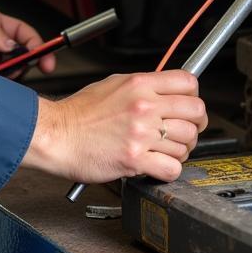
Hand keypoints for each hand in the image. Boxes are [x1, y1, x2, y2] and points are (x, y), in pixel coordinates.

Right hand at [21, 71, 207, 183]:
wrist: (56, 135)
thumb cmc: (78, 114)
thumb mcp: (112, 85)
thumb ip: (142, 87)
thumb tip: (166, 91)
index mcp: (139, 84)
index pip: (188, 83)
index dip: (194, 96)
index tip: (189, 106)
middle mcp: (144, 106)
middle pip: (196, 112)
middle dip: (196, 124)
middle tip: (185, 131)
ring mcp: (141, 133)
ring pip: (187, 142)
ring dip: (180, 150)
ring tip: (163, 150)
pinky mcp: (135, 159)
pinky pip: (173, 168)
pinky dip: (169, 170)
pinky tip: (157, 165)